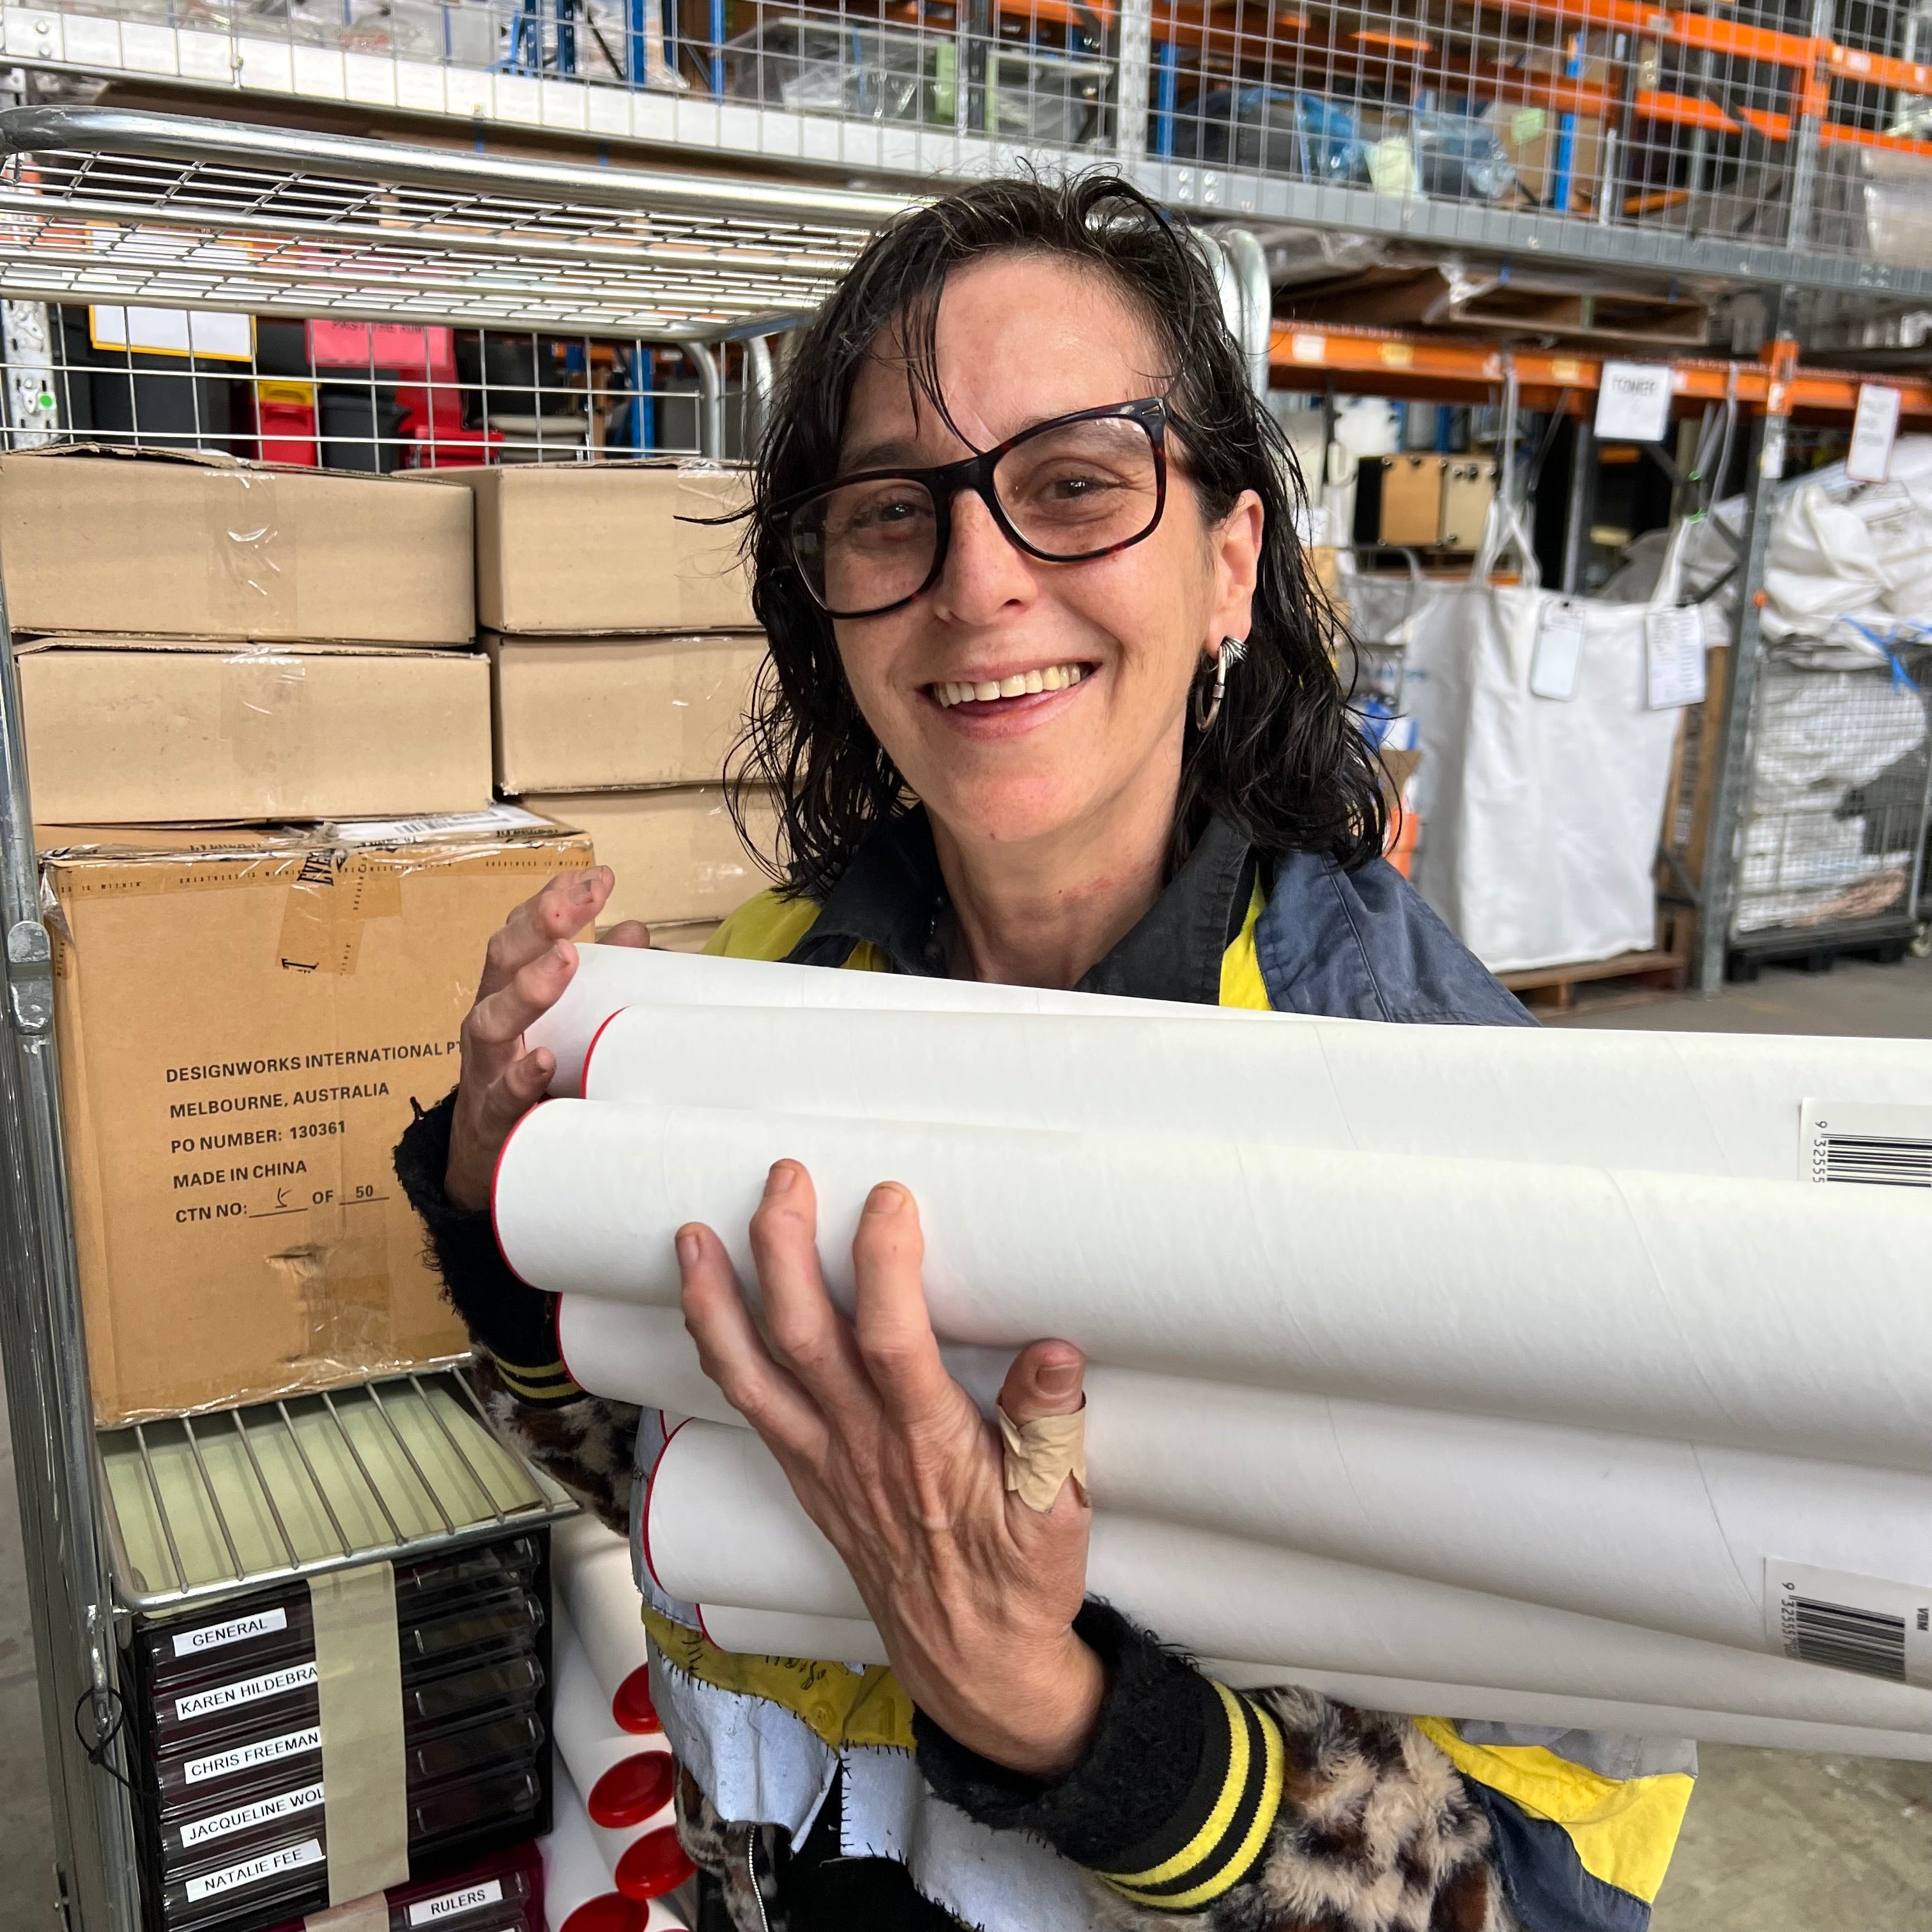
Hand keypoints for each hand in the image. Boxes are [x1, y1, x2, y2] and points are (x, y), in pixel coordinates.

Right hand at [445, 866, 647, 1210]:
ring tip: (564, 960)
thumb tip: (636, 929)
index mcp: (506, 991)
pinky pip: (501, 1096)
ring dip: (528, 988)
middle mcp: (489, 1021)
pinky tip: (544, 1059)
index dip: (555, 901)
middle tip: (576, 904)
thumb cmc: (525, 1078)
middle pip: (501, 962)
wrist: (483, 1163)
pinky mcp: (491, 1119)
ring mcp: (485, 1070)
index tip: (598, 877)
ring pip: (490, 1022)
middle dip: (538, 927)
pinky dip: (522, 1076)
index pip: (523, 933)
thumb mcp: (561, 1021)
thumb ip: (598, 977)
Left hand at [678, 1162, 1101, 1778]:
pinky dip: (718, 1352)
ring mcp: (823, 1462)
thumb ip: (1051, 1429)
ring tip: (691, 1236)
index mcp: (929, 1447)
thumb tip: (1056, 1352)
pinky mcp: (806, 1475)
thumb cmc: (1016, 1582)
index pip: (894, 1342)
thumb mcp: (1058, 1512)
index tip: (888, 1199)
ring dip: (716, 1301)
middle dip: (783, 1251)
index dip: (885, 1266)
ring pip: (751, 1373)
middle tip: (783, 1178)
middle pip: (804, 1338)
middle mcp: (861, 1447)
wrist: (971, 1665)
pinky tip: (706, 1311)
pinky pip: (747, 1406)